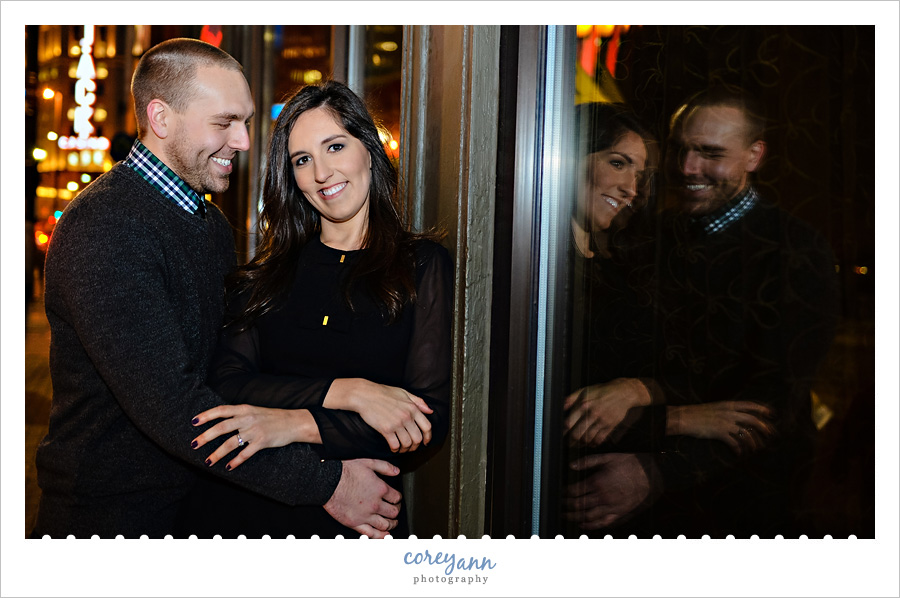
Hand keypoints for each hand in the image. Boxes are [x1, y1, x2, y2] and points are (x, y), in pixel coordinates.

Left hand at [191, 404, 318, 469]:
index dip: (206, 415)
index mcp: (244, 409)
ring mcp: (254, 430)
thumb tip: (221, 422)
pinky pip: (245, 454)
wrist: (294, 422)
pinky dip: (236, 461)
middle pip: (221, 427)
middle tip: (193, 444)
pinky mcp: (262, 442)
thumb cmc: (273, 417)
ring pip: (231, 443)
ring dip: (217, 453)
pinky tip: (229, 467)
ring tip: (208, 461)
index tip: (194, 422)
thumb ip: (239, 415)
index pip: (221, 410)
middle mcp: (247, 418)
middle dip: (205, 436)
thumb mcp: (254, 411)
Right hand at [324, 458, 401, 537]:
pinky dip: (380, 535)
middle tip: (395, 510)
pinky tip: (384, 534)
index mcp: (380, 489)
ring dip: (392, 524)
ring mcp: (365, 515)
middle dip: (396, 511)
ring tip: (392, 522)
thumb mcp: (368, 463)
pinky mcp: (355, 523)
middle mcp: (375, 504)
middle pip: (393, 512)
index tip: (396, 499)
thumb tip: (396, 471)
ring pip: (385, 524)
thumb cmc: (345, 472)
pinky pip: (370, 533)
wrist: (327, 482)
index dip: (398, 498)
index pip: (396, 497)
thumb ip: (384, 466)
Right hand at [326, 379, 432, 452]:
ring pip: (407, 443)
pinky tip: (393, 448)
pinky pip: (395, 445)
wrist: (364, 394)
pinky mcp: (385, 429)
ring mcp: (396, 423)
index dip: (428, 437)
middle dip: (415, 446)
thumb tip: (430, 411)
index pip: (427, 426)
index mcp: (412, 408)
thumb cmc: (383, 392)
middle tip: (411, 447)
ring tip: (402, 448)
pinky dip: (395, 449)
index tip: (425, 442)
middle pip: (418, 438)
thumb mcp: (404, 392)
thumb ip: (418, 401)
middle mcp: (406, 416)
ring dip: (405, 449)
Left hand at [564, 378, 651, 446]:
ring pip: (588, 438)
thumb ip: (572, 398)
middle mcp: (592, 413)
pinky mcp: (610, 426)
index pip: (569, 423)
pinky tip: (590, 443)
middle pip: (577, 434)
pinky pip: (599, 439)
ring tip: (578, 444)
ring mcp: (602, 421)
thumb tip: (561, 406)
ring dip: (581, 443)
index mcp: (583, 404)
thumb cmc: (602, 391)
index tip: (562, 434)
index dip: (564, 431)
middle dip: (571, 441)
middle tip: (568, 443)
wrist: (623, 393)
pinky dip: (593, 443)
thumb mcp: (585, 390)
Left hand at [565, 453, 653, 529]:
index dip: (564, 494)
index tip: (559, 494)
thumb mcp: (607, 457)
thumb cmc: (629, 463)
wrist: (650, 473)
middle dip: (566, 507)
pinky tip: (583, 524)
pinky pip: (603, 522)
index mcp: (598, 482)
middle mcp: (603, 496)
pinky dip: (592, 525)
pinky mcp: (620, 512)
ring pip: (588, 516)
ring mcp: (612, 506)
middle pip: (578, 505)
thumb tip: (571, 465)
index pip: (574, 491)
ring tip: (566, 516)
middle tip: (558, 507)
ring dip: (574, 517)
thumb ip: (587, 462)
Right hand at [667, 401, 774, 453]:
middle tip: (770, 434)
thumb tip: (737, 418)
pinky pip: (734, 443)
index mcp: (728, 405)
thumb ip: (726, 411)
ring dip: (753, 442)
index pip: (750, 405)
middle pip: (753, 419)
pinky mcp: (719, 432)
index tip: (771, 413)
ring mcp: (725, 422)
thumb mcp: (714, 408)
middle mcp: (729, 413)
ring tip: (755, 449)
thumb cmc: (696, 413)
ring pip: (746, 433)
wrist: (683, 417)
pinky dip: (738, 449)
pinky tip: (739, 453)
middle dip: (764, 427)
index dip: (762, 409)